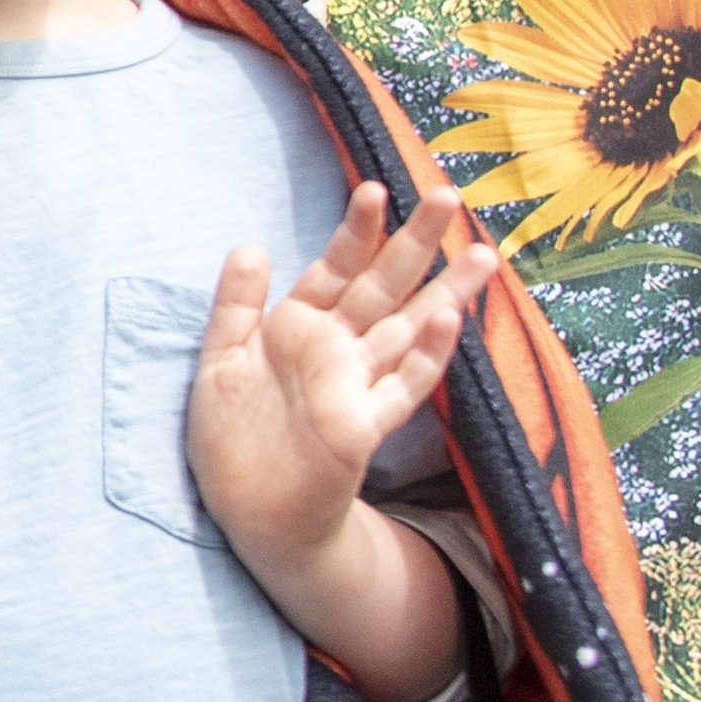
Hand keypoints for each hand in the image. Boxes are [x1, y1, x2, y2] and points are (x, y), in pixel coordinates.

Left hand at [188, 181, 484, 701]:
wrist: (249, 513)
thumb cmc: (233, 439)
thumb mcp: (219, 361)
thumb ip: (235, 305)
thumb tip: (252, 245)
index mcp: (299, 329)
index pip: (335, 269)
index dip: (355, 232)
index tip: (373, 188)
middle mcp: (336, 351)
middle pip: (384, 287)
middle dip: (416, 244)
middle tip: (448, 195)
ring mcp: (356, 387)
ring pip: (409, 329)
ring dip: (444, 294)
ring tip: (481, 254)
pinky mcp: (362, 428)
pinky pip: (401, 388)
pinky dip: (426, 357)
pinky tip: (447, 323)